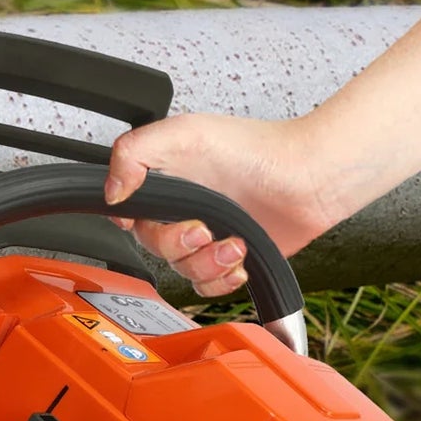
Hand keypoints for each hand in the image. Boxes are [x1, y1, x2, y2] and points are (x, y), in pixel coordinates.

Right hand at [103, 113, 343, 296]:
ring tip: (233, 245)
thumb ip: (133, 153)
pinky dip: (222, 281)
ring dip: (206, 264)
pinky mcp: (230, 258)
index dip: (131, 221)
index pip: (126, 211)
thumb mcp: (183, 133)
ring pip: (181, 271)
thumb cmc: (257, 150)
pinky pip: (208, 287)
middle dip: (177, 244)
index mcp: (164, 180)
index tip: (145, 220)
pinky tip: (239, 260)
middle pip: (153, 247)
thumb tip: (111, 192)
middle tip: (202, 229)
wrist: (309, 177)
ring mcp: (207, 236)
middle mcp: (182, 209)